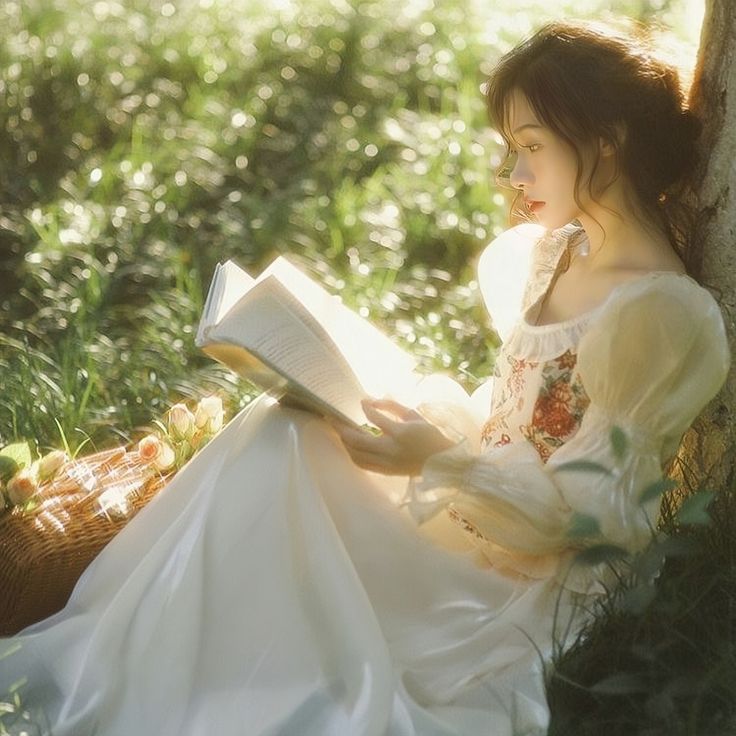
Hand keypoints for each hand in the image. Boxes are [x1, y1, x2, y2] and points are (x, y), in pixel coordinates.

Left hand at [330, 398, 455, 475]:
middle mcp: (390, 450)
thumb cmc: (430, 435)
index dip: (365, 408)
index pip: (374, 418)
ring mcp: (387, 463)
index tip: (362, 401)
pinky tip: (349, 446)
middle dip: (341, 427)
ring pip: (356, 454)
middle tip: (331, 418)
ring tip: (338, 431)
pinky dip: (352, 455)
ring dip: (344, 442)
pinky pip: (363, 464)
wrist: (442, 462)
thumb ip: (393, 406)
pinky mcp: (386, 471)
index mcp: (400, 433)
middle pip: (357, 440)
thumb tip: (371, 400)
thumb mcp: (414, 415)